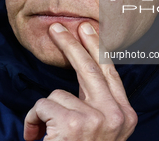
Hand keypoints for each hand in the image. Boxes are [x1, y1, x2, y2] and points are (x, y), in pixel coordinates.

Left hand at [24, 22, 137, 140]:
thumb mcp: (101, 128)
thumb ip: (97, 103)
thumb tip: (84, 70)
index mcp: (125, 115)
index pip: (110, 73)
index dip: (96, 48)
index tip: (87, 29)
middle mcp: (115, 115)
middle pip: (89, 68)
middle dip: (70, 44)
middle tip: (55, 28)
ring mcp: (95, 119)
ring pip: (58, 93)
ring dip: (46, 110)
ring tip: (46, 131)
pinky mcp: (72, 124)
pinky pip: (42, 105)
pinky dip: (33, 119)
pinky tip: (36, 135)